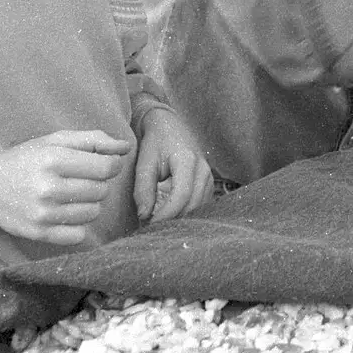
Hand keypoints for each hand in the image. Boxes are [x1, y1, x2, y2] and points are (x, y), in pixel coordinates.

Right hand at [0, 130, 131, 244]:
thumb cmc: (27, 160)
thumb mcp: (55, 140)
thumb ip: (93, 140)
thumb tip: (125, 147)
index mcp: (53, 160)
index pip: (106, 168)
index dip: (112, 166)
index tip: (103, 164)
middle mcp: (48, 188)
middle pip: (101, 191)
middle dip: (98, 183)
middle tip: (80, 179)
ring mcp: (43, 214)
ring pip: (93, 212)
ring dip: (90, 203)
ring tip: (72, 194)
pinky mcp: (39, 234)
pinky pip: (79, 234)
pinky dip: (78, 224)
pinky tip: (65, 212)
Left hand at [134, 107, 213, 221]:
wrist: (168, 126)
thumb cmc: (155, 143)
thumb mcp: (144, 162)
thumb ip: (143, 188)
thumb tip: (144, 215)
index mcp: (187, 160)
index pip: (181, 195)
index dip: (166, 214)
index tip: (149, 223)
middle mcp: (203, 168)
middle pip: (192, 204)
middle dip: (172, 219)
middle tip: (151, 226)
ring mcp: (209, 175)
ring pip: (199, 206)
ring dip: (180, 217)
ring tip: (159, 221)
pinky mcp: (208, 182)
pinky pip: (201, 203)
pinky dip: (187, 212)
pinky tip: (171, 214)